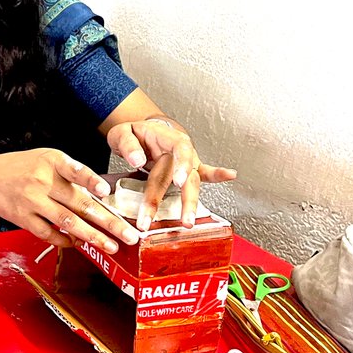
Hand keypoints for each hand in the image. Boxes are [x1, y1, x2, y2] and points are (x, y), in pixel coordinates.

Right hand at [0, 149, 139, 253]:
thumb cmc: (22, 167)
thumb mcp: (46, 158)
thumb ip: (71, 173)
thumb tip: (100, 195)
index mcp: (51, 161)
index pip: (74, 170)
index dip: (90, 181)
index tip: (105, 191)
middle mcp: (42, 181)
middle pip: (79, 204)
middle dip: (107, 222)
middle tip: (128, 235)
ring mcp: (32, 202)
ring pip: (67, 222)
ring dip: (92, 236)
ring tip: (111, 246)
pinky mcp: (24, 219)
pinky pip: (49, 234)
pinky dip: (66, 240)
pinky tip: (80, 244)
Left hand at [107, 119, 237, 229]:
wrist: (142, 131)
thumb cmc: (133, 133)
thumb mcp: (121, 134)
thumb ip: (128, 146)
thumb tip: (137, 160)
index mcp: (167, 137)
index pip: (179, 150)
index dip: (181, 165)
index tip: (178, 182)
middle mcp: (182, 150)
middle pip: (186, 175)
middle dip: (183, 200)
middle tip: (183, 219)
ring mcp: (188, 161)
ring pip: (193, 184)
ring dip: (190, 204)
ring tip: (190, 221)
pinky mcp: (189, 170)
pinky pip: (205, 174)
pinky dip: (217, 175)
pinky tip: (230, 175)